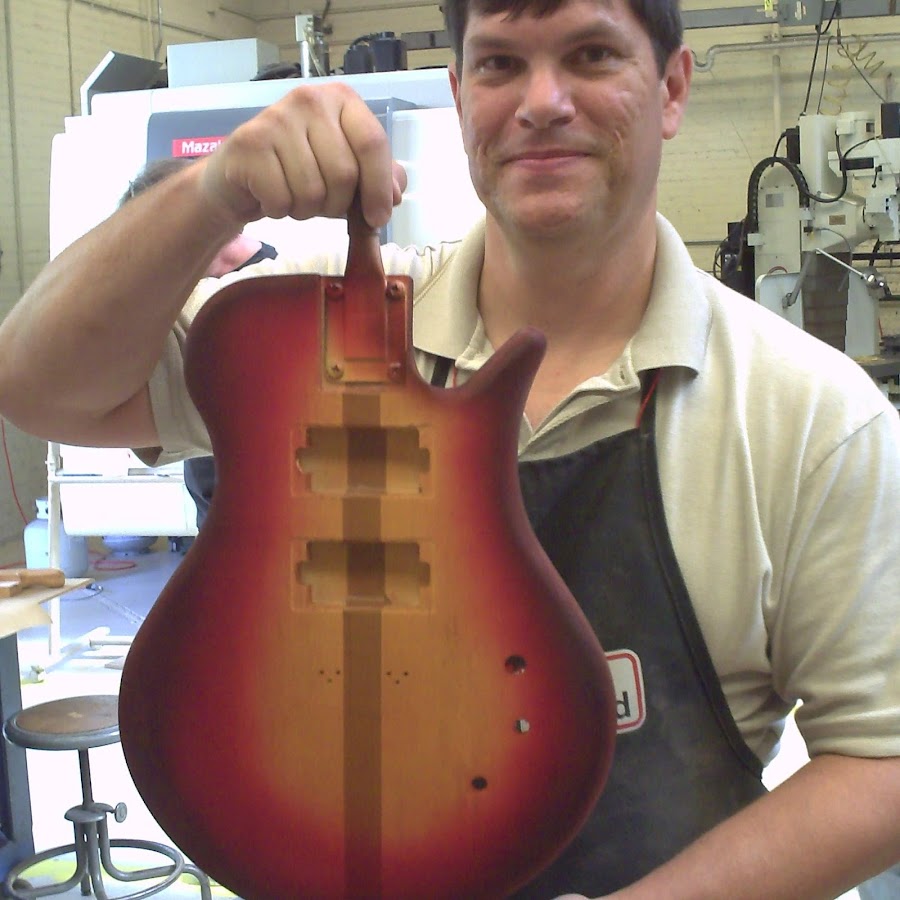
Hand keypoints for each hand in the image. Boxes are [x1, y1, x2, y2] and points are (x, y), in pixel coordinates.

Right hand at [199, 82, 406, 230]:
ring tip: (293, 196)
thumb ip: (378, 177)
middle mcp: (309, 99)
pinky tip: (271, 195)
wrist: (240, 176)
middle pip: (344, 174)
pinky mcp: (249, 143)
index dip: (379, 187)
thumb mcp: (346, 172)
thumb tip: (396, 194)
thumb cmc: (300, 171)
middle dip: (336, 204)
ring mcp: (276, 118)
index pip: (372, 143)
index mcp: (341, 100)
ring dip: (306, 210)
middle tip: (320, 203)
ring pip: (313, 191)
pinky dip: (280, 210)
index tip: (377, 218)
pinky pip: (281, 199)